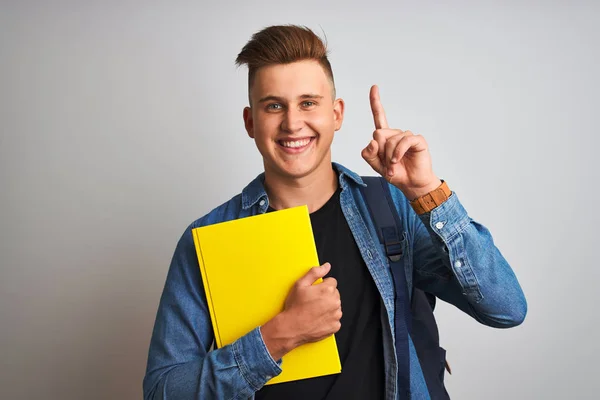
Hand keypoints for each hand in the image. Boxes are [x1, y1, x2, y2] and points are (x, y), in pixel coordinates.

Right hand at [261, 263, 341, 359]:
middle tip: (312, 301)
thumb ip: (315, 272)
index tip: (314, 291)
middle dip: (326, 295)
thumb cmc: (295, 307)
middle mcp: (335, 302)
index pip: (332, 282)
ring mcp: (336, 315)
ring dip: (328, 307)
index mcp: (328, 290)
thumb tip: (326, 266)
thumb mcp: (300, 284)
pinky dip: (328, 319)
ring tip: (314, 311)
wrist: (291, 328)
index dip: (322, 285)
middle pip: (334, 294)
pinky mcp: (335, 326)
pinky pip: (335, 319)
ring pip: (335, 306)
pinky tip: (317, 319)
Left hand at [361, 85, 441, 199]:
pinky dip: (398, 152)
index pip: (379, 117)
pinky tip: (398, 160)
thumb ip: (368, 154)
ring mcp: (407, 136)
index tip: (374, 87)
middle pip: (379, 133)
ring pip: (390, 139)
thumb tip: (372, 141)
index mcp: (385, 137)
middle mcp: (396, 134)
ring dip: (390, 156)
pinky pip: (404, 141)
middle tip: (387, 163)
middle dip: (380, 151)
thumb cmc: (395, 173)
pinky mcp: (417, 140)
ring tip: (394, 166)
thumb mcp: (375, 165)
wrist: (411, 184)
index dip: (376, 102)